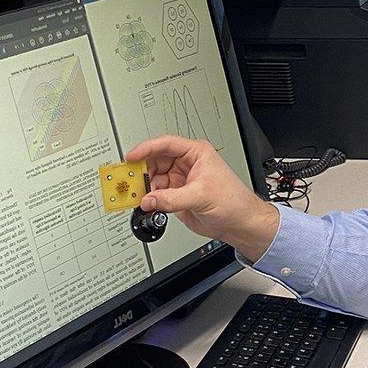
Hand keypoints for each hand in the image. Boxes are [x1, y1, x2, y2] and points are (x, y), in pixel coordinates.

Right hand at [125, 135, 279, 260]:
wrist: (239, 223)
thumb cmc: (233, 201)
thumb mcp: (201, 196)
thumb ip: (171, 199)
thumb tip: (148, 200)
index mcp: (196, 153)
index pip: (166, 144)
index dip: (146, 148)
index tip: (130, 157)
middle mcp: (186, 164)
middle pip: (154, 161)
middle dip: (141, 171)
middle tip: (128, 181)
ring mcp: (180, 180)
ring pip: (153, 178)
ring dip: (143, 187)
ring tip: (136, 196)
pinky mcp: (176, 196)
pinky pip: (156, 194)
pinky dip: (148, 199)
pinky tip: (145, 204)